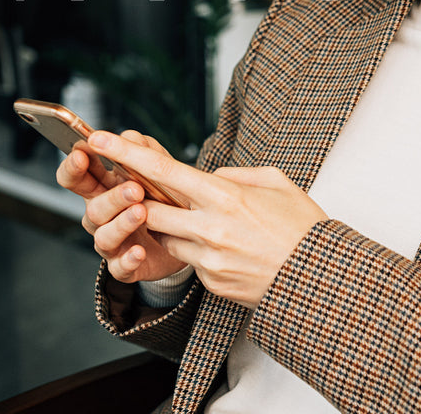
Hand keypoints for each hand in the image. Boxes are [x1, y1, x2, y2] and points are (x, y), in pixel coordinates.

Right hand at [56, 134, 187, 283]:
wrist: (187, 234)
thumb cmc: (163, 196)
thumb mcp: (157, 167)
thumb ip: (142, 150)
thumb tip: (128, 137)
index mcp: (101, 188)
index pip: (75, 178)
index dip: (73, 167)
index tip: (80, 155)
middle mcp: (101, 217)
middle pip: (93, 208)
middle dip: (111, 198)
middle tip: (135, 189)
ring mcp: (112, 243)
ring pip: (104, 237)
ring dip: (121, 224)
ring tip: (142, 213)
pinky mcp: (125, 266)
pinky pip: (119, 267)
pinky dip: (128, 260)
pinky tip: (139, 251)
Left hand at [87, 130, 328, 308]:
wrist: (319, 277)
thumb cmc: (302, 227)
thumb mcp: (276, 183)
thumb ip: (235, 175)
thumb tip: (209, 177)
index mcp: (225, 196)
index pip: (163, 171)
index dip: (127, 153)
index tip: (101, 139)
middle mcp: (210, 228)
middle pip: (149, 209)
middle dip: (135, 197)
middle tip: (129, 186)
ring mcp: (208, 258)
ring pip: (167, 237)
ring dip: (172, 226)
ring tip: (206, 222)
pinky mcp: (211, 282)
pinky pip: (192, 261)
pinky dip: (200, 251)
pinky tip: (231, 250)